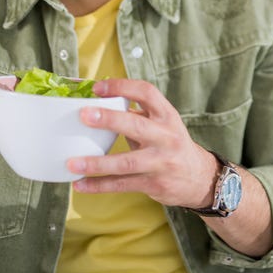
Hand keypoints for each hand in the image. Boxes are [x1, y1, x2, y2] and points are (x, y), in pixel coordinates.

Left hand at [67, 78, 217, 207]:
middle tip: (84, 115)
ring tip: (72, 163)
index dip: (123, 87)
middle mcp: (166, 137)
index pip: (147, 93)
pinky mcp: (153, 184)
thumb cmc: (170, 144)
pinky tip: (80, 184)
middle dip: (110, 120)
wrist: (200, 177)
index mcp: (166, 116)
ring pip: (126, 163)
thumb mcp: (162, 124)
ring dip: (97, 163)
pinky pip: (122, 185)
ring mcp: (160, 162)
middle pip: (137, 126)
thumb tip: (97, 103)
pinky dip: (99, 185)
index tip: (98, 87)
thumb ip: (136, 115)